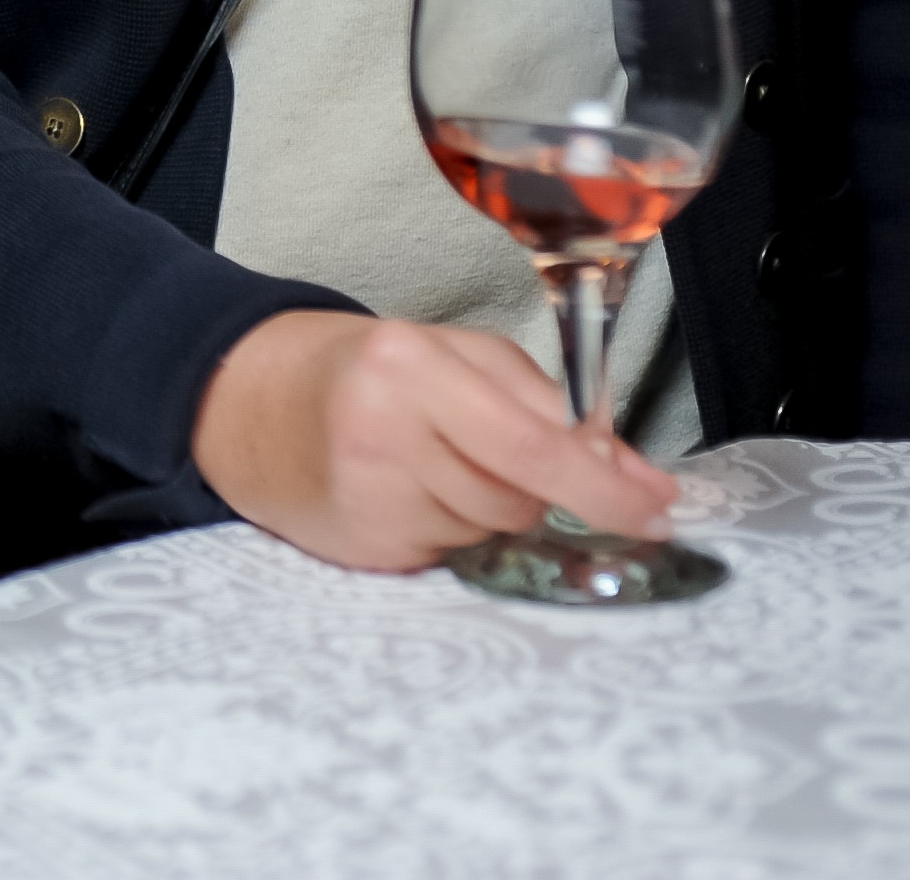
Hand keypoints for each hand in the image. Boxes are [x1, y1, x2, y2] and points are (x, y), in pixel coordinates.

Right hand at [191, 309, 681, 571]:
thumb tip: (634, 479)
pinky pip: (454, 556)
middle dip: (539, 490)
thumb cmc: (369, 374)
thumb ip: (544, 403)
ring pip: (492, 531)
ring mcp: (369, 497)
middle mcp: (383, 432)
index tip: (658, 510)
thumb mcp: (452, 355)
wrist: (251, 406)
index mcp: (411, 367)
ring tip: (441, 469)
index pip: (533, 445)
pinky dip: (454, 533)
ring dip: (492, 510)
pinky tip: (415, 498)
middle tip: (513, 465)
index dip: (605, 488)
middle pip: (519, 497)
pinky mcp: (362, 547)